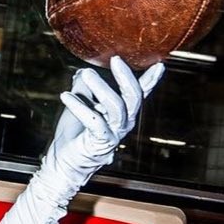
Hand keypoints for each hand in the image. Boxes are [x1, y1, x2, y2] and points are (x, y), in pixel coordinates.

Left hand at [43, 56, 163, 188]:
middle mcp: (123, 123)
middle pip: (134, 97)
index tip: (160, 64)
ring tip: (85, 73)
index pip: (139, 94)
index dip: (151, 80)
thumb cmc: (72, 135)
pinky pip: (95, 122)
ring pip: (117, 107)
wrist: (63, 164)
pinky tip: (65, 96)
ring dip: (101, 87)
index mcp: (122, 113)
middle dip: (126, 77)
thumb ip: (84, 87)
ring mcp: (114, 134)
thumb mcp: (79, 105)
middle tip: (116, 59)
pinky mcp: (100, 144)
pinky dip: (80, 107)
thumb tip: (83, 69)